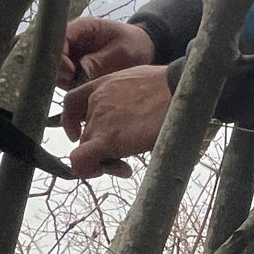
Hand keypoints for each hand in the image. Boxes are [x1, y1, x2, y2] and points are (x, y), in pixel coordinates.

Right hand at [59, 17, 154, 87]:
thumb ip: (99, 61)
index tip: (71, 72)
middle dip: (60, 71)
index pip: (57, 39)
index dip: (59, 56)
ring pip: (55, 70)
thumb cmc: (133, 44)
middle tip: (75, 83)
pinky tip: (83, 90)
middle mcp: (71, 41)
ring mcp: (70, 55)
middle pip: (51, 56)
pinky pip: (64, 80)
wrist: (142, 50)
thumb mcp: (121, 51)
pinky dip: (71, 87)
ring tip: (82, 87)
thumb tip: (77, 72)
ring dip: (65, 81)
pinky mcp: (73, 70)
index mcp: (81, 28)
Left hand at [60, 64, 172, 178]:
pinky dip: (89, 170)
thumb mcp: (143, 82)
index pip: (72, 102)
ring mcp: (99, 120)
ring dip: (104, 161)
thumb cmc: (174, 88)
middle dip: (100, 148)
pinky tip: (119, 170)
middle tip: (124, 158)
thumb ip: (129, 97)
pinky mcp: (107, 139)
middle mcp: (96, 101)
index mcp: (103, 85)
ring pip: (86, 148)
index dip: (71, 121)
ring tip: (128, 165)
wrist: (182, 91)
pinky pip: (81, 160)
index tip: (79, 133)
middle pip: (85, 133)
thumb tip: (138, 113)